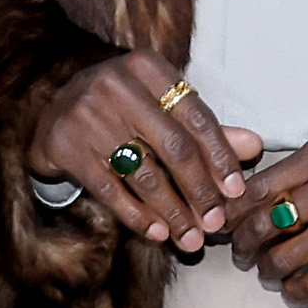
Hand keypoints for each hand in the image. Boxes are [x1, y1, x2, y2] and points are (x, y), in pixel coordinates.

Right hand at [32, 53, 260, 252]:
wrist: (53, 112)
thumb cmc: (122, 108)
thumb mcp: (161, 107)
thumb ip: (206, 129)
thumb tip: (254, 146)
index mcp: (148, 68)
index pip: (197, 117)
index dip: (221, 157)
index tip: (236, 191)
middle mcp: (116, 85)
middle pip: (174, 147)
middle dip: (200, 191)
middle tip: (215, 223)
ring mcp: (87, 115)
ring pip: (144, 173)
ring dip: (173, 212)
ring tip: (191, 239)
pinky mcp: (65, 146)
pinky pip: (111, 189)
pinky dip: (138, 215)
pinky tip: (158, 233)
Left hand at [231, 127, 307, 307]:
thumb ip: (307, 160)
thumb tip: (254, 188)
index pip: (258, 187)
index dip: (234, 210)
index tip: (227, 221)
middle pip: (263, 224)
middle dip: (242, 244)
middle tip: (241, 252)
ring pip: (282, 258)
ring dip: (266, 270)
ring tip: (268, 270)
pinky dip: (295, 291)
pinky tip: (294, 288)